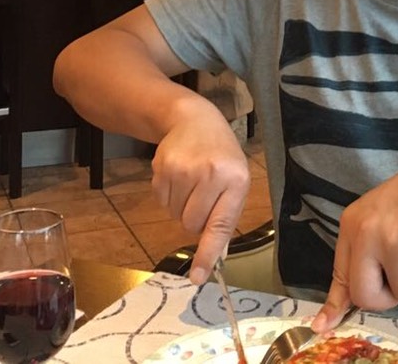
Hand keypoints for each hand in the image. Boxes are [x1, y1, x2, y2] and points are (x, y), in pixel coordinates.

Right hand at [149, 101, 250, 285]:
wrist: (193, 119)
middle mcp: (210, 174)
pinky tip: (178, 175)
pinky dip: (169, 196)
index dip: (208, 253)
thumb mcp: (235, 179)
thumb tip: (215, 257)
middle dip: (195, 219)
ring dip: (181, 206)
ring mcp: (183, 170)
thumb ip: (226, 217)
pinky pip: (161, 202)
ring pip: (175, 215)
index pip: (220, 225)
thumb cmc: (221, 154)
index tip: (199, 278)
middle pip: (192, 225)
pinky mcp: (162, 168)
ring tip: (191, 181)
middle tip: (203, 196)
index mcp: (236, 179)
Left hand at [310, 137, 397, 331]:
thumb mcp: (381, 219)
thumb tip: (352, 298)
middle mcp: (365, 232)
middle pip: (366, 296)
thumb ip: (367, 253)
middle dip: (388, 296)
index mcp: (352, 225)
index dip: (334, 304)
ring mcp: (391, 239)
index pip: (340, 274)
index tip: (323, 325)